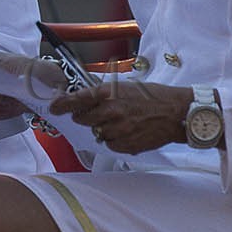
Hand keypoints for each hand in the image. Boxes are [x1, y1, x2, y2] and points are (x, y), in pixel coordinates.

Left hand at [52, 80, 193, 154]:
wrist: (177, 113)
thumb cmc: (153, 96)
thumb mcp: (126, 86)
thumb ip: (105, 93)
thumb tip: (85, 98)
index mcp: (111, 93)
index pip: (78, 99)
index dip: (63, 104)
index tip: (54, 107)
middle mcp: (112, 111)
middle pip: (83, 119)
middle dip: (85, 117)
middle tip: (94, 114)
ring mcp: (120, 130)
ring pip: (97, 134)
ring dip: (102, 129)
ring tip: (119, 122)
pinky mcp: (128, 145)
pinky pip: (111, 145)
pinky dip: (114, 140)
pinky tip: (126, 132)